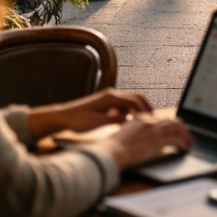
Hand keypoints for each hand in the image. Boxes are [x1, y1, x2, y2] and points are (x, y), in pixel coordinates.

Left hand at [26, 88, 152, 138]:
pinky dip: (130, 111)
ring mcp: (109, 97)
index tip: (153, 120)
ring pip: (130, 101)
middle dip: (146, 107)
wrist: (62, 117)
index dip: (145, 110)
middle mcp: (111, 94)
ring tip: (145, 122)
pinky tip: (131, 122)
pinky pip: (123, 105)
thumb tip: (131, 119)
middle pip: (136, 97)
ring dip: (139, 109)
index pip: (135, 101)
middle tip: (154, 119)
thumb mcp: (98, 123)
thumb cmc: (77, 120)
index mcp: (110, 97)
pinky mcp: (106, 103)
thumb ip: (116, 120)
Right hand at [102, 113, 194, 170]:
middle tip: (187, 136)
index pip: (161, 118)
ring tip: (190, 142)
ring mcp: (154, 129)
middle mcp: (149, 120)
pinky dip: (184, 143)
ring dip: (186, 136)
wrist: (113, 153)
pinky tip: (185, 148)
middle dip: (182, 128)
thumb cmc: (115, 148)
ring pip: (177, 129)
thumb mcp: (126, 133)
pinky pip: (177, 139)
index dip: (171, 124)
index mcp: (141, 117)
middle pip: (172, 121)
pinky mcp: (158, 140)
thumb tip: (147, 137)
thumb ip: (137, 131)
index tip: (176, 130)